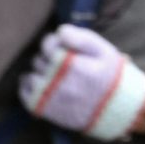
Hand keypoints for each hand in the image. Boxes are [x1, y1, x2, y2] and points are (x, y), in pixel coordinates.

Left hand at [18, 22, 144, 140]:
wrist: (119, 111)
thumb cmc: (110, 76)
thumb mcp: (103, 51)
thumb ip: (80, 37)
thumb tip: (59, 32)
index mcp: (70, 63)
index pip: (49, 44)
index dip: (56, 43)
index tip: (66, 49)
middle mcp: (56, 80)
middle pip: (39, 59)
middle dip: (49, 59)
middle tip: (65, 65)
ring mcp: (49, 97)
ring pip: (31, 75)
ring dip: (40, 73)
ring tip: (56, 76)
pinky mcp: (45, 110)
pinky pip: (25, 94)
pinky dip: (27, 87)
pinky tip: (39, 84)